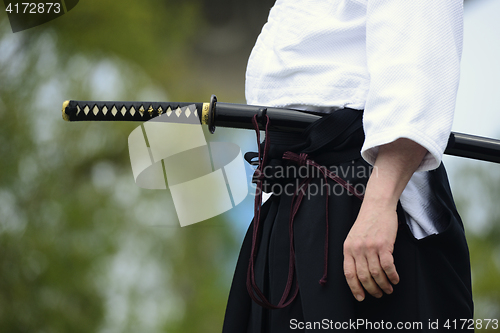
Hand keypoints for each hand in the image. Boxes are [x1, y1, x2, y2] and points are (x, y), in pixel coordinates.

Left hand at [342, 138, 426, 300]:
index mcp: (347, 248)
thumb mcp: (354, 237)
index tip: (361, 297)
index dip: (355, 288)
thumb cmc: (367, 222)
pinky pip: (388, 267)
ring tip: (388, 289)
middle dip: (372, 290)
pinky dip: (392, 276)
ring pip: (376, 274)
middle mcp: (357, 249)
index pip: (349, 274)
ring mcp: (370, 247)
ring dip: (384, 285)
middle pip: (363, 277)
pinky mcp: (384, 245)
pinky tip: (395, 279)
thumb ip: (354, 254)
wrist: (377, 205)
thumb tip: (358, 274)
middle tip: (379, 294)